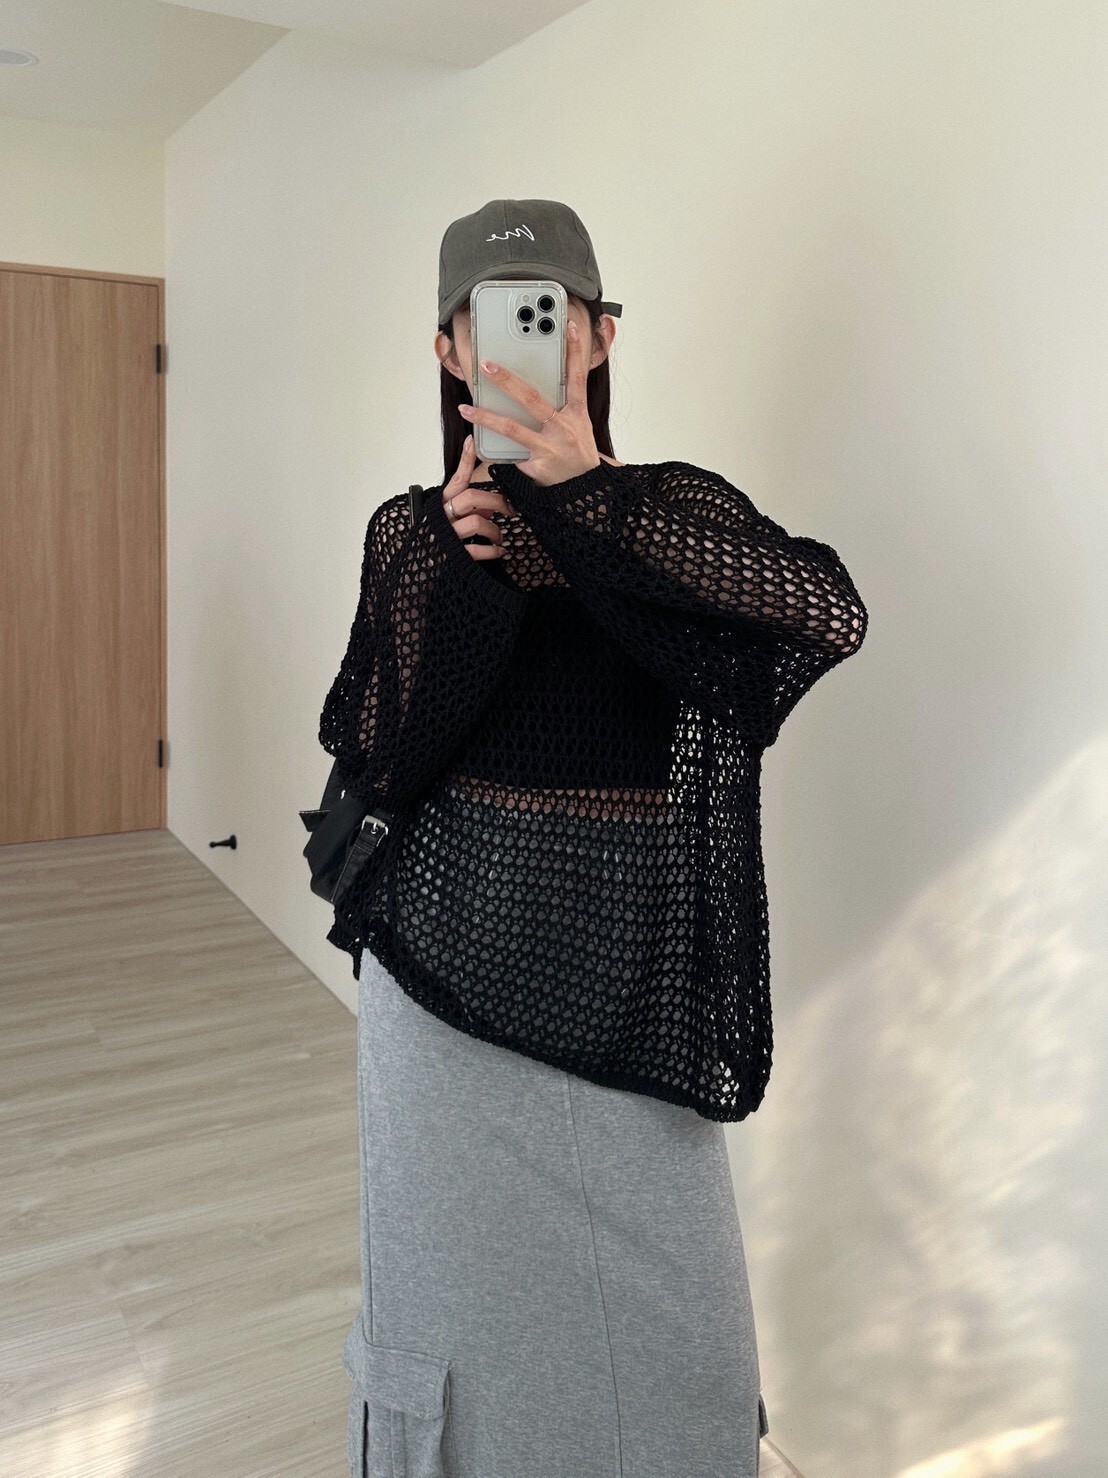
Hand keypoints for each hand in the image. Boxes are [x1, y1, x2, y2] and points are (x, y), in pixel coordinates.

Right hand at [442, 435, 517, 560]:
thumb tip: (490, 509)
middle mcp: (442, 517)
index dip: (464, 460)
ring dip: (494, 530)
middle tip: (510, 509)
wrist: (417, 570)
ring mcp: (447, 536)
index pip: (456, 479)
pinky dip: (492, 551)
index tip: (472, 441)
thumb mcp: (447, 521)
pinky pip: (477, 550)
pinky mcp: (453, 555)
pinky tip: (500, 551)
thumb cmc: (435, 542)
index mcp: (440, 505)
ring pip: (477, 522)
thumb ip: (467, 511)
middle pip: (471, 497)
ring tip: (499, 537)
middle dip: (495, 502)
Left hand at [458, 320, 602, 486]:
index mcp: (577, 414)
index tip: (570, 327)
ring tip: (465, 408)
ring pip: (512, 428)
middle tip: (486, 364)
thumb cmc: (579, 454)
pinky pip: (510, 454)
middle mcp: (564, 428)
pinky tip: (475, 443)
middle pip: (532, 398)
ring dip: (485, 417)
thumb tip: (547, 381)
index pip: (577, 377)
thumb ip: (564, 404)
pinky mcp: (536, 467)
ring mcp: (549, 448)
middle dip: (507, 380)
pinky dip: (493, 449)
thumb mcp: (581, 426)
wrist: (586, 491)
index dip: (575, 351)